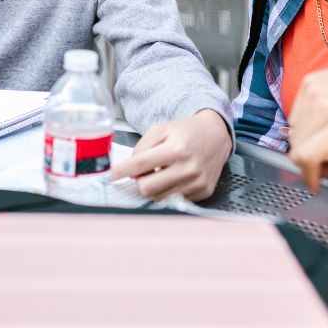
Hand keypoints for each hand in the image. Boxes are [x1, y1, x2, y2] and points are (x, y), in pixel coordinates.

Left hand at [108, 109, 231, 201]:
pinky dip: (169, 190)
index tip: (111, 176)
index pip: (141, 164)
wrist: (216, 136)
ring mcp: (197, 183)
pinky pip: (174, 199)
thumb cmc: (186, 132)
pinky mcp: (203, 192)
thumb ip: (142, 147)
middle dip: (139, 181)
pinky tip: (175, 176)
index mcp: (177, 149)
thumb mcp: (161, 129)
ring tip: (161, 171)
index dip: (122, 171)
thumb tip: (130, 170)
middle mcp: (188, 168)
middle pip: (148, 188)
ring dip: (154, 186)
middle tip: (142, 171)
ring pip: (159, 197)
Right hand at [287, 55, 327, 198]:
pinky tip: (324, 125)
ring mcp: (313, 91)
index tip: (316, 185)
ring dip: (305, 145)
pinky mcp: (309, 82)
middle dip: (308, 165)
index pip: (307, 156)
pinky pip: (295, 115)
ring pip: (293, 133)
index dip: (308, 176)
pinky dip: (304, 127)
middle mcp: (325, 105)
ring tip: (327, 143)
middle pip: (296, 148)